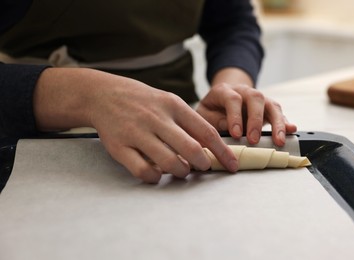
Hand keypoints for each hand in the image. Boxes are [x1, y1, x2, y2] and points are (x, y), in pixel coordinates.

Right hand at [33, 68, 238, 182]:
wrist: (104, 94)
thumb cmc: (143, 101)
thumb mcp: (168, 101)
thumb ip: (188, 122)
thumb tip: (211, 146)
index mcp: (173, 105)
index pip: (206, 132)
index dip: (223, 152)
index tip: (232, 165)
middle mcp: (157, 118)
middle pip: (192, 149)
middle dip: (203, 164)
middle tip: (203, 167)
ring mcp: (137, 133)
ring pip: (169, 162)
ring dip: (181, 171)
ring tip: (181, 170)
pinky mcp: (119, 147)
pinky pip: (143, 171)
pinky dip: (155, 177)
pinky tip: (157, 173)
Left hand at [196, 68, 296, 145]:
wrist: (221, 99)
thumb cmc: (211, 110)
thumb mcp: (204, 114)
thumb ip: (213, 120)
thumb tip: (229, 129)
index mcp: (224, 91)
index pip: (232, 99)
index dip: (235, 116)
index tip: (236, 134)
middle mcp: (243, 91)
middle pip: (255, 98)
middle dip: (256, 120)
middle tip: (254, 140)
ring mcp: (257, 98)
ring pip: (271, 104)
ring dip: (276, 123)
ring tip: (279, 140)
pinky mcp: (267, 108)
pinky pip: (278, 113)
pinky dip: (285, 122)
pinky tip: (291, 130)